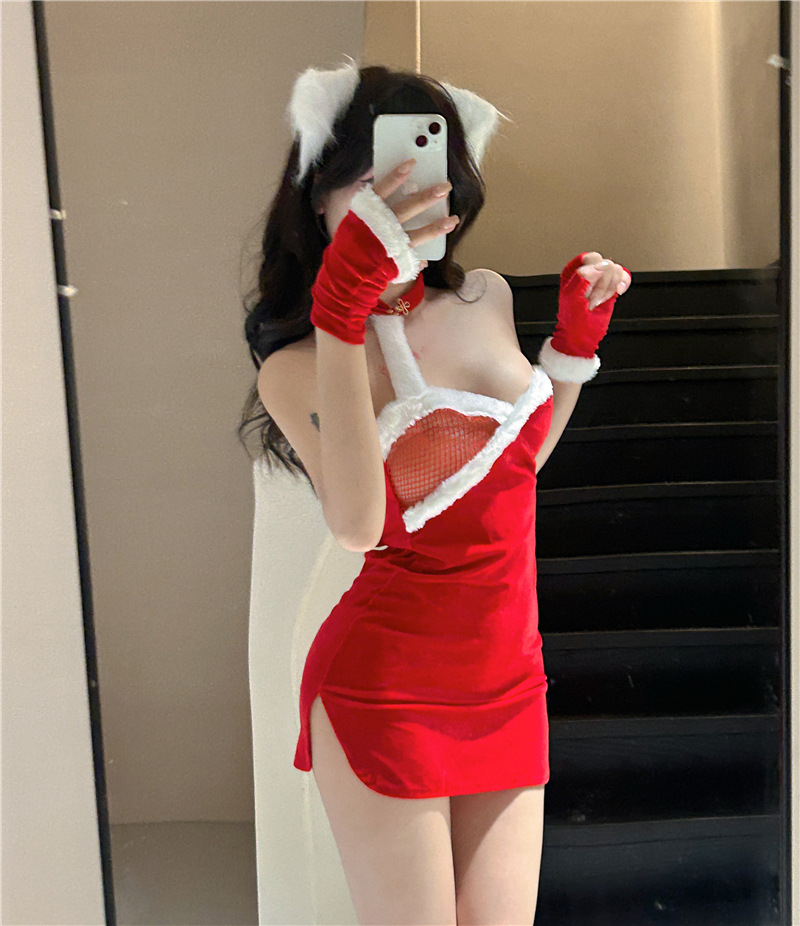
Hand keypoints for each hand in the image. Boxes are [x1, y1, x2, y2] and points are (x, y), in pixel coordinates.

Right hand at [309, 158, 458, 343]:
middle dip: (427, 198)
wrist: (343, 276)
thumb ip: (372, 206)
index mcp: (364, 215)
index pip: (381, 190)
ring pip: (416, 236)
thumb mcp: (354, 221)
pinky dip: (422, 259)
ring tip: (453, 219)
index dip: (395, 176)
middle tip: (445, 187)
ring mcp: (388, 247)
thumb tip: (389, 187)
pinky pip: (413, 260)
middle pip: (406, 209)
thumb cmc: (350, 244)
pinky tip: (432, 257)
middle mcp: (378, 230)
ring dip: (436, 227)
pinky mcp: (395, 264)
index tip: (411, 163)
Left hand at [537, 251, 631, 382]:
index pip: (591, 258)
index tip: (587, 291)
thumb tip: (598, 266)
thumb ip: (582, 278)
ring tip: (598, 301)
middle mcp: (588, 271)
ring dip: (609, 289)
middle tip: (591, 300)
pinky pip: (624, 275)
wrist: (582, 337)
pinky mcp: (612, 286)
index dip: (593, 275)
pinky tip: (618, 292)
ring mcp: (601, 278)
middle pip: (605, 264)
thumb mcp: (572, 299)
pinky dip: (623, 283)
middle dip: (600, 286)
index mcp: (573, 271)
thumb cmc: (573, 321)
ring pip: (615, 270)